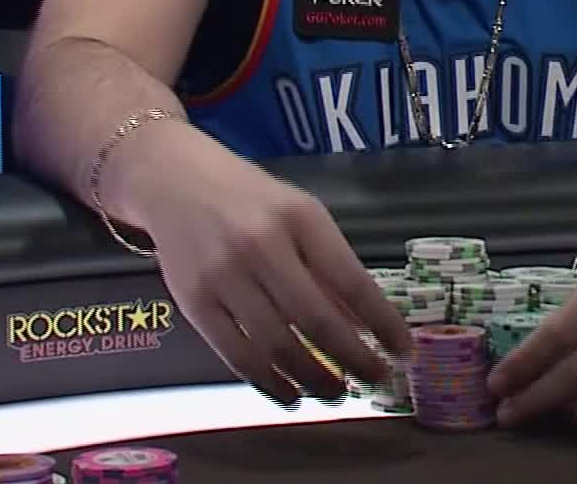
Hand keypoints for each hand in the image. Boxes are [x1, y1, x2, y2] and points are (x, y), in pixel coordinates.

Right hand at [134, 137, 412, 406]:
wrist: (173, 181)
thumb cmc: (250, 201)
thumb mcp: (300, 215)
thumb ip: (329, 265)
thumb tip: (366, 326)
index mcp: (299, 219)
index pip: (352, 281)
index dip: (382, 323)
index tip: (403, 352)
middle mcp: (261, 245)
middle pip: (316, 320)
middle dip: (354, 360)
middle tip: (376, 381)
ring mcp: (224, 276)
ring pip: (278, 345)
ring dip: (315, 379)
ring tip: (336, 393)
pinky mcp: (194, 302)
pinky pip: (237, 356)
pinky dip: (269, 383)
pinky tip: (291, 394)